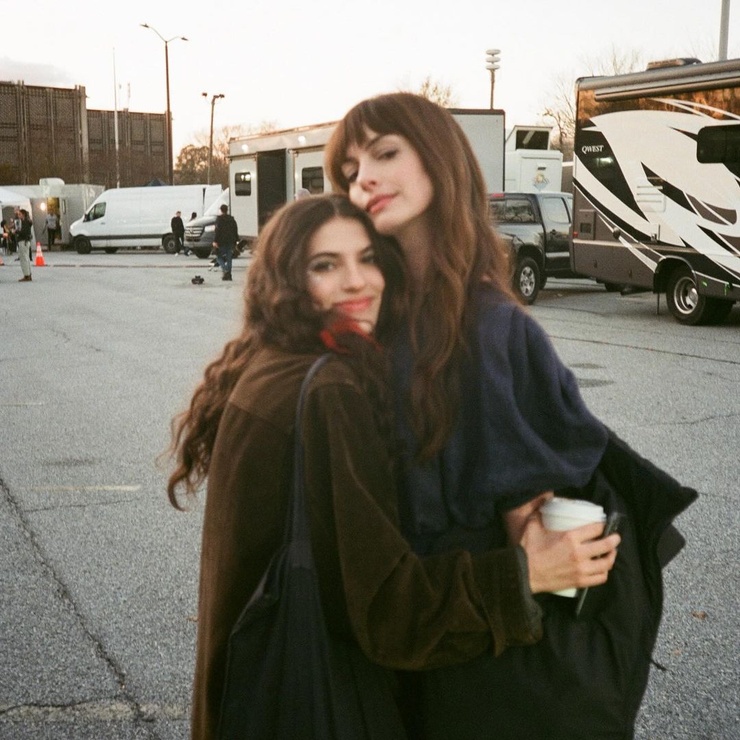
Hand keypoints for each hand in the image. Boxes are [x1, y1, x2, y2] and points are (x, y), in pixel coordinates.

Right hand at [504, 494, 619, 593]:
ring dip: (612, 556)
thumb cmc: (528, 549)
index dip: (601, 524)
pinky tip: (602, 568)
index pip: (595, 529)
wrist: (523, 573)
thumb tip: (543, 499)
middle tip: (615, 537)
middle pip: (606, 545)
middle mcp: (579, 553)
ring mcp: (581, 569)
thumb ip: (540, 512)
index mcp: (570, 537)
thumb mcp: (533, 525)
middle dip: (614, 539)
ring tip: (611, 552)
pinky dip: (604, 572)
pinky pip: (600, 578)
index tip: (602, 523)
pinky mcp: (579, 582)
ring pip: (606, 563)